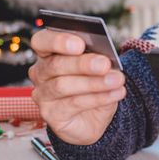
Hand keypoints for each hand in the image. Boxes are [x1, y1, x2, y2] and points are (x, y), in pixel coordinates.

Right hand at [28, 29, 125, 145]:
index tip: (80, 44)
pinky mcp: (50, 114)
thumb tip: (106, 58)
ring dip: (93, 82)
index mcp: (49, 52)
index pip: (42, 41)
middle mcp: (41, 72)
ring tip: (117, 80)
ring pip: (63, 85)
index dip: (58, 41)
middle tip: (105, 64)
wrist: (92, 119)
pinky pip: (73, 104)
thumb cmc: (92, 85)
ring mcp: (43, 94)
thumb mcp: (98, 68)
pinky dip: (98, 98)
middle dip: (82, 63)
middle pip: (55, 64)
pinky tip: (115, 93)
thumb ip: (98, 58)